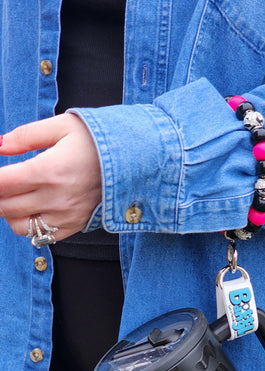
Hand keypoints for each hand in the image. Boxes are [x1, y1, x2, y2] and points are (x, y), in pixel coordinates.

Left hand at [0, 113, 101, 240]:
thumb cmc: (100, 141)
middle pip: (4, 205)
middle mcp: (55, 198)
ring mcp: (65, 216)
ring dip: (8, 211)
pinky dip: (28, 225)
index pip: (1, 183)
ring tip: (14, 195)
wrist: (136, 163)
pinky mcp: (74, 226)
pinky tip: (32, 208)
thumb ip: (26, 136)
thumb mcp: (63, 126)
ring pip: (18, 225)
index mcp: (48, 170)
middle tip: (5, 181)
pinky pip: (40, 235)